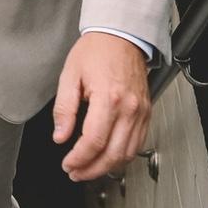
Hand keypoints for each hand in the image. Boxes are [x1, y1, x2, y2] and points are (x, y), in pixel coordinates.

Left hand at [52, 32, 151, 181]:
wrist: (120, 35)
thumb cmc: (96, 50)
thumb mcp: (70, 74)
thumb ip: (64, 108)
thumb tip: (60, 135)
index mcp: (108, 98)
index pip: (94, 141)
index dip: (79, 158)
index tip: (68, 163)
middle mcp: (129, 108)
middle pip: (112, 154)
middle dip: (92, 169)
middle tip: (75, 172)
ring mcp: (141, 112)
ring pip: (127, 154)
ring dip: (107, 167)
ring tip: (88, 168)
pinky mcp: (146, 113)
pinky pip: (137, 144)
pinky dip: (122, 156)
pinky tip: (107, 157)